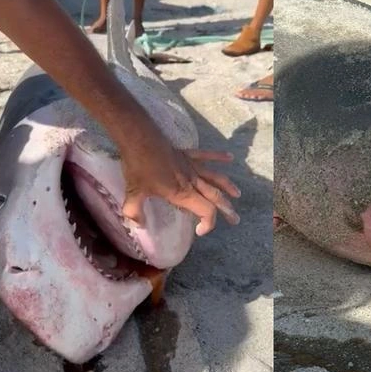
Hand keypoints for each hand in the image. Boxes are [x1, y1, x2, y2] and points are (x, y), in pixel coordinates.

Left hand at [121, 143, 241, 236]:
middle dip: (227, 210)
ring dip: (228, 187)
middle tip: (235, 220)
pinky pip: (207, 155)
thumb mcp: (133, 193)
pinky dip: (219, 156)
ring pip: (216, 178)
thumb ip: (135, 212)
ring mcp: (192, 166)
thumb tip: (139, 226)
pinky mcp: (188, 154)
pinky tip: (230, 158)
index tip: (200, 231)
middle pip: (216, 197)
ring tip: (237, 195)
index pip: (206, 211)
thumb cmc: (138, 167)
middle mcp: (193, 181)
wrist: (140, 140)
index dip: (208, 223)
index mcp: (182, 193)